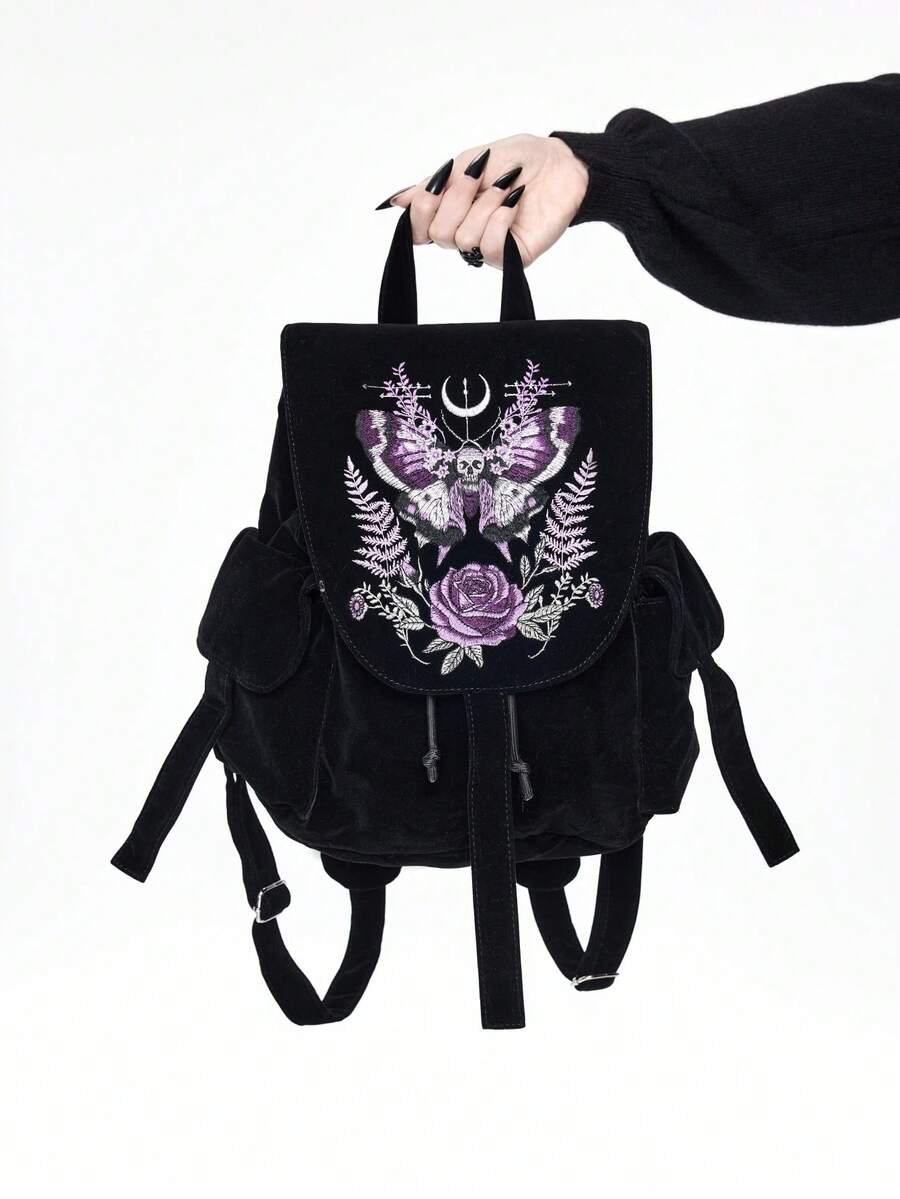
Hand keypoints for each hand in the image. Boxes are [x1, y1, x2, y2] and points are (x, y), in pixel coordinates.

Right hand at [377, 135, 588, 268]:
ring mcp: (488, 248)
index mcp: (450, 213)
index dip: (423, 207)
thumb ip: (432, 185)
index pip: (417, 229)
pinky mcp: (513, 258)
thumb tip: (397, 201)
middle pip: (439, 233)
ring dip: (485, 204)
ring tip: (507, 187)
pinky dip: (500, 219)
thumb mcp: (467, 162)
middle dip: (459, 197)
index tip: (441, 181)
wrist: (561, 163)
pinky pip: (489, 248)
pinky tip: (514, 203)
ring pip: (464, 238)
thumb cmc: (516, 160)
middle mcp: (465, 234)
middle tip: (482, 176)